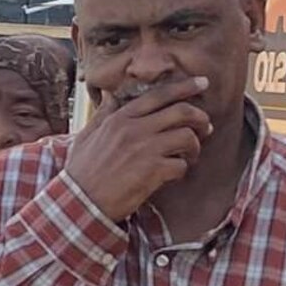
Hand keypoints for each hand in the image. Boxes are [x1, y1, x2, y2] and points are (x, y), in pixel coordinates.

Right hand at [64, 75, 212, 221]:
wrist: (80, 202)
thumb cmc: (81, 172)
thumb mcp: (86, 137)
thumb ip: (102, 115)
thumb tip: (110, 95)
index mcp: (120, 118)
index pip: (159, 95)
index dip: (185, 87)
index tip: (202, 83)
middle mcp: (134, 129)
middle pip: (182, 112)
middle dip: (200, 118)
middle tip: (205, 127)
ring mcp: (144, 150)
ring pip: (187, 136)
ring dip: (195, 147)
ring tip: (190, 155)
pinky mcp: (152, 171)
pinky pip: (181, 164)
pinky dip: (182, 170)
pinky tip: (174, 174)